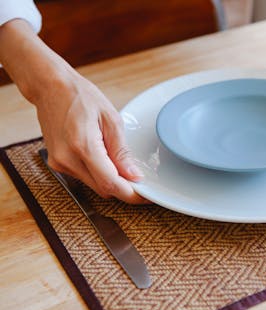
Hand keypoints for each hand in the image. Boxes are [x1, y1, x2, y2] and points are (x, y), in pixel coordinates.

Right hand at [36, 71, 146, 202]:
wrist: (50, 88)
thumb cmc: (80, 97)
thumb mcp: (111, 120)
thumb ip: (121, 151)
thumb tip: (133, 175)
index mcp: (83, 146)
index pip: (111, 183)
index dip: (131, 194)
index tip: (144, 195)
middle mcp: (67, 159)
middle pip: (103, 189)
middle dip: (124, 188)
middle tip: (139, 179)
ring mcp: (59, 163)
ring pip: (94, 186)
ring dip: (111, 181)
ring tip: (120, 162)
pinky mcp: (57, 163)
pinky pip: (84, 178)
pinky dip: (98, 174)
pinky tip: (104, 159)